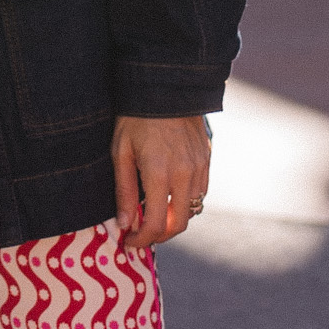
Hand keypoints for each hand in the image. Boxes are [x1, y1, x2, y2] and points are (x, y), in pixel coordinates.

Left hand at [113, 114, 210, 251]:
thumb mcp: (121, 152)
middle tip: (142, 234)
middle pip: (179, 223)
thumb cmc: (135, 117)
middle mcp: (184, 174)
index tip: (129, 241)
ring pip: (193, 208)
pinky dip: (186, 200)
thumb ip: (124, 190)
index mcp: (160, 174)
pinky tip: (170, 193)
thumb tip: (125, 223)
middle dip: (160, 235)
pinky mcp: (207, 158)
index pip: (156, 224)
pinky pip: (201, 191)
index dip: (142, 240)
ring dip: (175, 217)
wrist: (165, 87)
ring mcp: (200, 166)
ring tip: (154, 212)